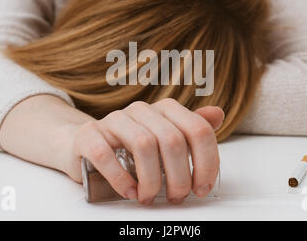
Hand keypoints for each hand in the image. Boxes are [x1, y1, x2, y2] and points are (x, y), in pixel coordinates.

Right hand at [69, 98, 223, 204]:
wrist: (89, 143)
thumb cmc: (132, 145)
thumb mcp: (166, 137)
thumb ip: (192, 129)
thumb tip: (217, 115)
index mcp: (166, 109)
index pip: (198, 130)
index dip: (207, 162)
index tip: (201, 187)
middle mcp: (142, 110)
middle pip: (173, 141)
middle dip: (179, 177)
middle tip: (175, 197)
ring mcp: (114, 120)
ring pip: (143, 145)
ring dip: (151, 180)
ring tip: (149, 197)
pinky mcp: (89, 134)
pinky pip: (106, 155)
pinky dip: (121, 179)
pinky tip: (130, 191)